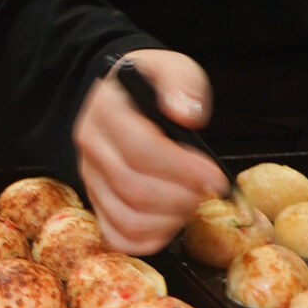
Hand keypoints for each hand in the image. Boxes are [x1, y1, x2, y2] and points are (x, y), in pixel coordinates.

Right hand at [72, 47, 225, 253]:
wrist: (119, 97)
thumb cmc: (151, 86)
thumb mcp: (170, 67)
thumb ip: (182, 83)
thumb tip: (187, 116)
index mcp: (106, 111)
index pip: (140, 148)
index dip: (183, 169)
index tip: (217, 177)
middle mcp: (91, 147)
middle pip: (135, 190)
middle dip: (183, 197)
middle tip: (209, 190)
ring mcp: (90, 178)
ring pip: (127, 219)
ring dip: (170, 220)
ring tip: (192, 202)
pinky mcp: (97, 202)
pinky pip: (118, 237)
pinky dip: (150, 240)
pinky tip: (172, 221)